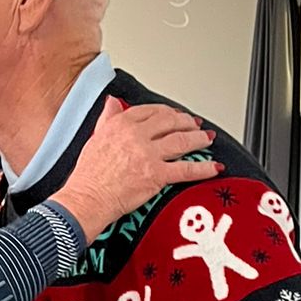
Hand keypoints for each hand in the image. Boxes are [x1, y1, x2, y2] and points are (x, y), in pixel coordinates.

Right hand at [56, 97, 218, 237]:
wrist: (87, 199)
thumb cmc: (88, 175)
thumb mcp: (95, 137)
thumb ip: (108, 117)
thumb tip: (113, 102)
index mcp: (121, 124)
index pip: (152, 111)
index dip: (168, 112)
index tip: (175, 115)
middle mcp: (136, 135)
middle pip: (171, 122)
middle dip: (187, 122)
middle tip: (195, 125)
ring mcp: (148, 154)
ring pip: (182, 141)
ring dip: (199, 139)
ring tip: (208, 139)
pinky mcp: (157, 175)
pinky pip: (186, 169)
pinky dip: (203, 168)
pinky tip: (214, 167)